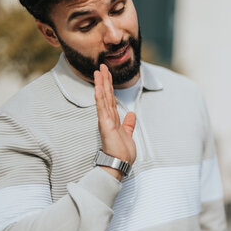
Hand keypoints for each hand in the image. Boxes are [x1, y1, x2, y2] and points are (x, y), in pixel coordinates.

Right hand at [94, 64, 136, 179]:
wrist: (120, 164)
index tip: (107, 74)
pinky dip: (100, 97)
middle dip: (105, 80)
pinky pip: (102, 108)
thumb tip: (131, 114)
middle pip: (106, 95)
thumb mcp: (128, 135)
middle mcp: (108, 117)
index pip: (111, 99)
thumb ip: (128, 124)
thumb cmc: (122, 153)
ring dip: (101, 84)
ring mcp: (106, 120)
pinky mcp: (106, 125)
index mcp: (114, 119)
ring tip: (98, 71)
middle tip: (102, 66)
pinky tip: (98, 88)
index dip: (110, 86)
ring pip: (103, 98)